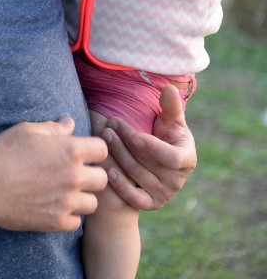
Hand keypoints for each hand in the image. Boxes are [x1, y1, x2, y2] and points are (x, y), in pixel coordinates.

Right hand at [0, 117, 107, 231]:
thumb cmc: (3, 153)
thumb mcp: (27, 130)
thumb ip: (54, 128)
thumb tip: (70, 123)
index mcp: (70, 150)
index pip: (103, 150)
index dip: (94, 149)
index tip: (83, 152)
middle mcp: (74, 177)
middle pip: (103, 179)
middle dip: (92, 174)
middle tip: (75, 173)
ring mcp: (66, 202)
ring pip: (93, 203)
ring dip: (83, 197)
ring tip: (66, 191)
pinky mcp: (55, 222)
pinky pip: (76, 222)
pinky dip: (70, 216)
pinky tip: (56, 207)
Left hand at [101, 86, 196, 210]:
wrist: (158, 159)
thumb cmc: (166, 134)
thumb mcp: (171, 120)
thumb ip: (171, 106)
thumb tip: (169, 89)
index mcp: (186, 158)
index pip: (171, 157)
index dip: (152, 147)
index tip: (134, 136)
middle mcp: (177, 180)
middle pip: (147, 164)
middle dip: (126, 143)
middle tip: (109, 126)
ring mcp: (164, 194)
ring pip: (136, 176)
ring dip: (118, 156)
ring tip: (104, 136)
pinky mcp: (151, 203)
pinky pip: (134, 199)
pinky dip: (120, 186)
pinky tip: (107, 170)